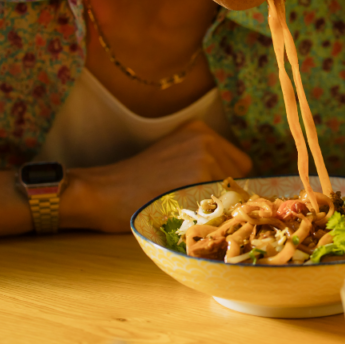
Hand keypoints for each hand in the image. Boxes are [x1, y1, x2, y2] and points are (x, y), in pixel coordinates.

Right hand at [64, 120, 251, 232]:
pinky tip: (185, 212)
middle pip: (239, 179)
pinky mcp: (199, 173)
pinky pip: (223, 202)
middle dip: (224, 195)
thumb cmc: (136, 184)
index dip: (227, 186)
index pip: (240, 166)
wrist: (102, 193)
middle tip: (191, 203)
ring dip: (218, 206)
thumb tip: (242, 188)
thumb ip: (206, 163)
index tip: (208, 198)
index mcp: (201, 130)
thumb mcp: (174, 159)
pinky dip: (210, 214)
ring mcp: (204, 154)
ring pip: (233, 192)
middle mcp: (206, 138)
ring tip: (183, 206)